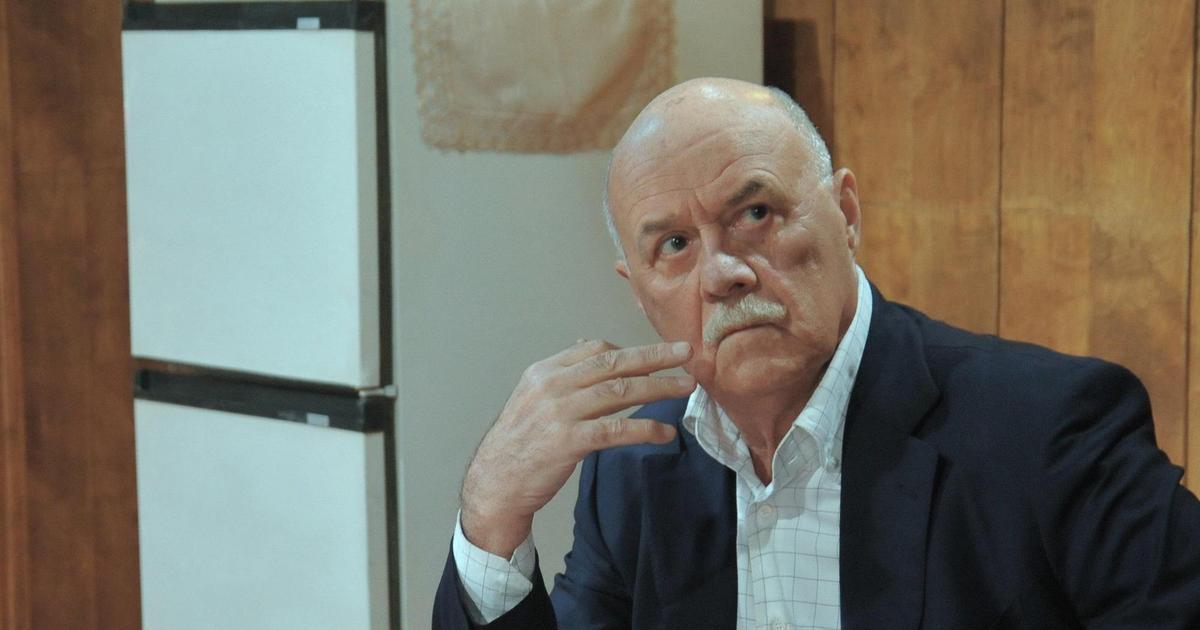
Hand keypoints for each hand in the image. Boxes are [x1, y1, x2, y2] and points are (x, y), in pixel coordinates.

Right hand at [460, 339, 694, 556]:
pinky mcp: (569, 442)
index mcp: (544, 372)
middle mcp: (552, 386)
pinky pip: (617, 430)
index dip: (630, 350)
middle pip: (613, 363)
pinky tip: (666, 433)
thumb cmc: (518, 445)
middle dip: (654, 356)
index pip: (594, 349)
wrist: (494, 484)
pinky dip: (645, 429)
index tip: (657, 354)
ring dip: (659, 388)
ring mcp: (560, 413)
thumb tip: (594, 353)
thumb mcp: (533, 400)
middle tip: (685, 352)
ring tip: (686, 388)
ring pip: (620, 391)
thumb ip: (564, 380)